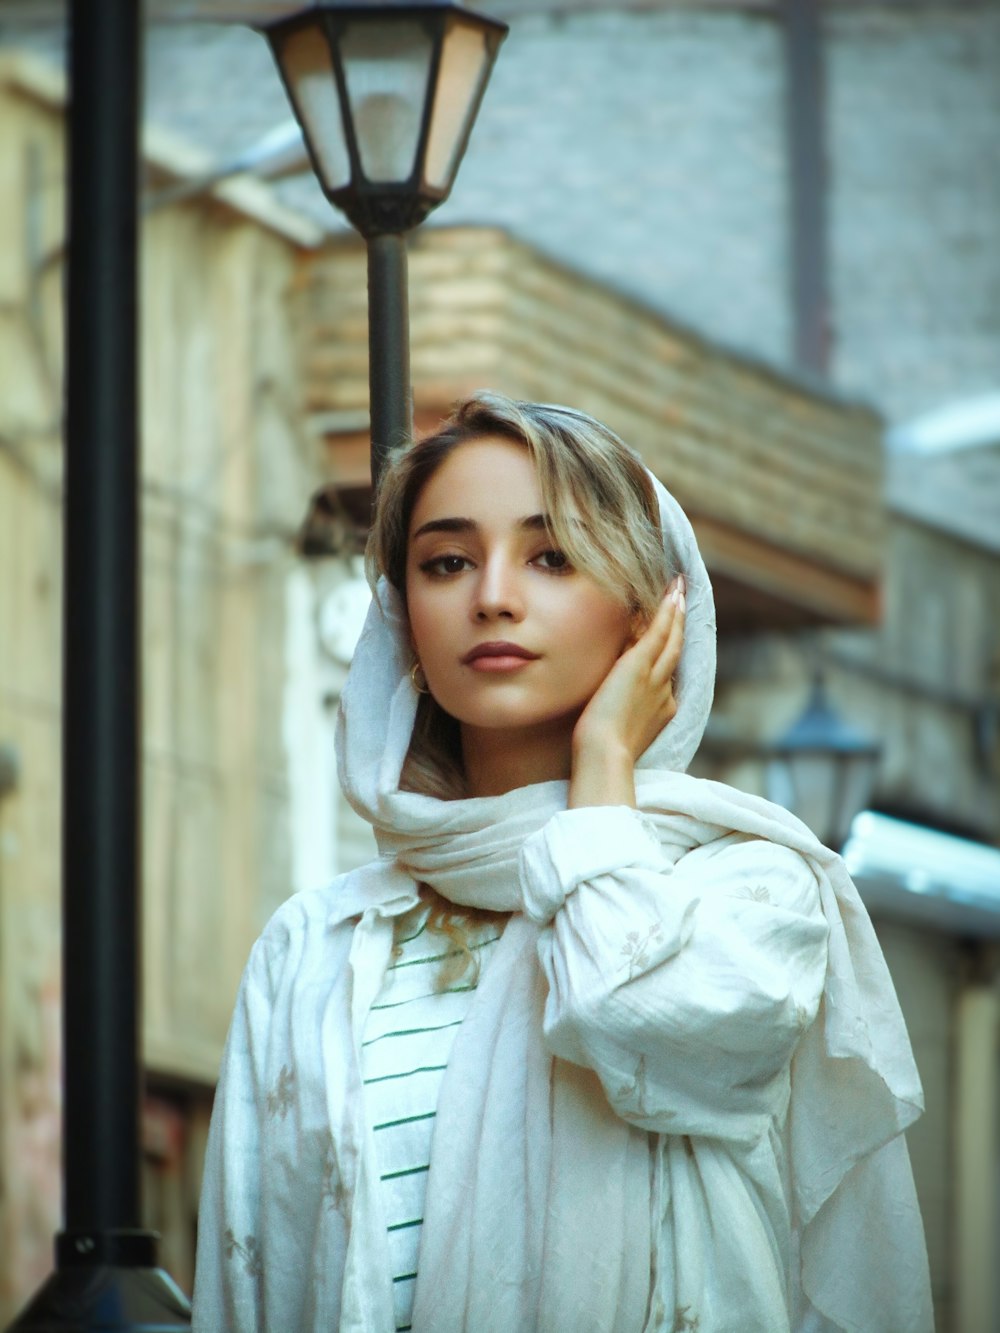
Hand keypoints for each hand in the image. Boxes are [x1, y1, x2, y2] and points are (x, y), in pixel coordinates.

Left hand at [568, 576, 684, 807]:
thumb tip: (610, 696)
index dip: (668, 653)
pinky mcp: (640, 666)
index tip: (671, 638)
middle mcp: (664, 692)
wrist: (604, 755)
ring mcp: (655, 678)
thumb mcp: (615, 729)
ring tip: (680, 590)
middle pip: (675, 652)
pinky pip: (659, 633)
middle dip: (680, 627)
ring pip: (671, 639)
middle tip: (684, 602)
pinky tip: (671, 594)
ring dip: (677, 613)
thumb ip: (618, 712)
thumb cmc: (600, 751)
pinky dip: (667, 612)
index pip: (665, 674)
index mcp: (660, 709)